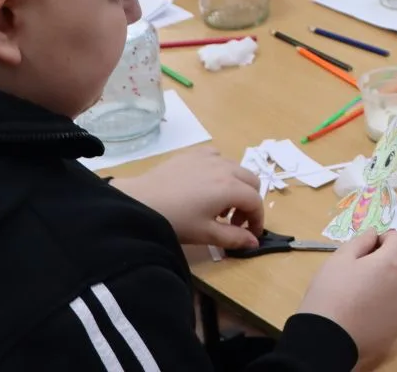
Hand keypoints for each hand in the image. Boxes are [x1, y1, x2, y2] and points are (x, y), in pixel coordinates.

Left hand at [113, 147, 263, 249]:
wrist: (138, 202)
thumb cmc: (174, 221)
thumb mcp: (205, 234)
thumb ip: (234, 238)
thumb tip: (254, 242)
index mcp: (230, 188)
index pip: (256, 201)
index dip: (257, 219)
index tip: (250, 234)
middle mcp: (225, 168)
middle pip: (251, 181)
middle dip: (248, 202)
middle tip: (233, 221)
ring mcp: (209, 158)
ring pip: (236, 168)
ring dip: (236, 186)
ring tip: (218, 204)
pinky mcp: (193, 154)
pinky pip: (217, 156)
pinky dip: (220, 169)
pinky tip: (206, 182)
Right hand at [298, 231, 396, 367]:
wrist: (326, 339)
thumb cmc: (330, 294)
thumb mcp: (339, 259)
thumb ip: (361, 242)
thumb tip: (374, 234)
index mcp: (392, 263)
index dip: (384, 239)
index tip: (367, 248)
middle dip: (392, 257)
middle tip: (367, 266)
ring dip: (393, 279)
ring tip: (366, 289)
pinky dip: (389, 301)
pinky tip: (368, 308)